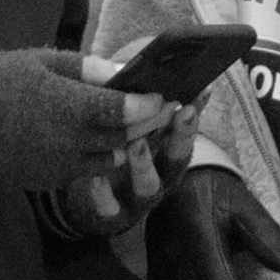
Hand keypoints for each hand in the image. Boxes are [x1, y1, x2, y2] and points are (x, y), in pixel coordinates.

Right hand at [0, 47, 170, 192]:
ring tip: (125, 127)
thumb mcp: (41, 62)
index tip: (163, 95)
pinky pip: (84, 171)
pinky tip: (90, 141)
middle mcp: (72, 141)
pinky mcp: (48, 179)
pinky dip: (95, 157)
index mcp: (72, 107)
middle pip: (125, 137)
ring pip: (110, 159)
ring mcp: (60, 164)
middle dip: (146, 123)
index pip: (127, 110)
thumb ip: (86, 68)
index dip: (150, 104)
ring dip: (122, 144)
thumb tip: (122, 70)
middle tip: (160, 110)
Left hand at [46, 101, 196, 238]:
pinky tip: (96, 176)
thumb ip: (141, 99)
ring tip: (137, 143)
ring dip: (145, 165)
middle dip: (182, 136)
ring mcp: (136, 197)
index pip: (185, 129)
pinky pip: (109, 208)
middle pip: (177, 158)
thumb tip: (153, 64)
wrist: (81, 198)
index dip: (194, 112)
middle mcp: (158, 174)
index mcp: (163, 149)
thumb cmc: (110, 148)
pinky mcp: (111, 215)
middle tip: (181, 112)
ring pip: (149, 187)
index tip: (198, 92)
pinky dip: (103, 193)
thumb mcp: (130, 124)